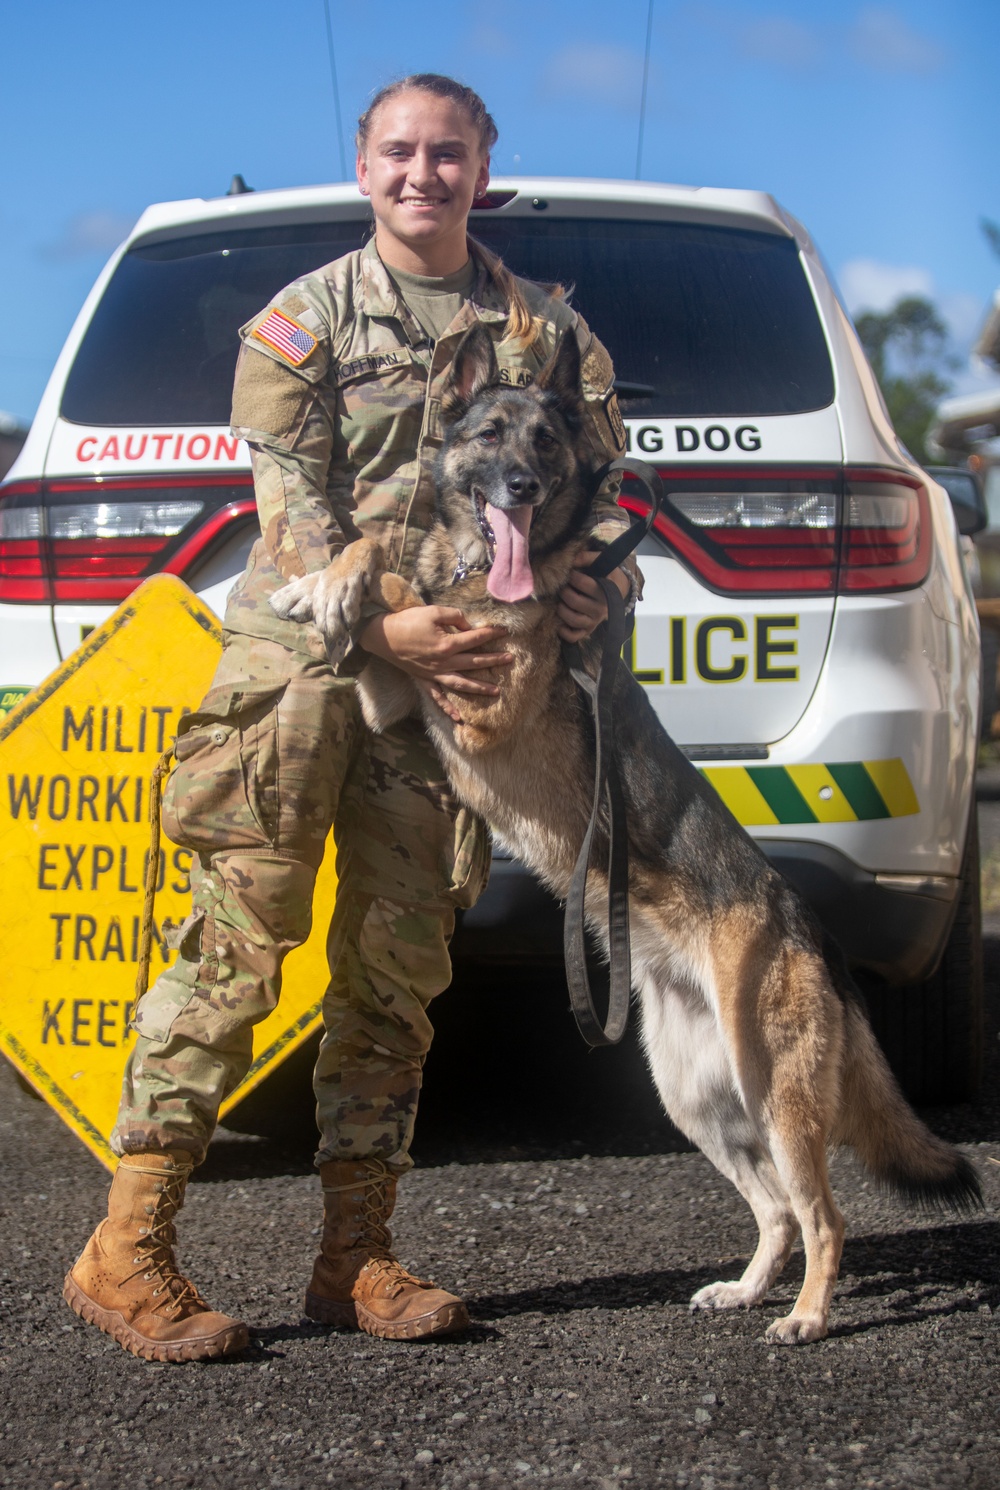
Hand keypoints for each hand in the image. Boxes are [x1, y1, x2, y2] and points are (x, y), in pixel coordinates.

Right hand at [359, 606, 512, 697]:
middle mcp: (443, 662)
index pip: (475, 639)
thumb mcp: (432, 611)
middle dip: (493, 661)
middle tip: (510, 659)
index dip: (490, 634)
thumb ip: (454, 616)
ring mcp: (434, 674)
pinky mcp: (424, 679)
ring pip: (462, 683)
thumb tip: (469, 625)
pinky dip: (447, 708)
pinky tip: (458, 718)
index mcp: (447, 644)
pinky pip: (437, 697)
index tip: (504, 632)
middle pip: (474, 662)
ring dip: (479, 688)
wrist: (383, 636)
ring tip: (496, 691)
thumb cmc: (407, 621)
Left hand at [557, 553, 630, 642]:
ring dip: (561, 610)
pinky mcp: (589, 630)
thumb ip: (587, 558)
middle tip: (562, 587)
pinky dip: (565, 632)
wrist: (619, 591)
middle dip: (564, 592)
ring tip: (560, 602)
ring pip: (573, 619)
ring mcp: (595, 621)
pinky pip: (575, 636)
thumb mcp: (602, 562)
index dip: (572, 576)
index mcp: (605, 591)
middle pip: (575, 601)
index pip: (583, 583)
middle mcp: (601, 609)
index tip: (570, 573)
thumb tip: (571, 560)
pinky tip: (559, 624)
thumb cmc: (607, 575)